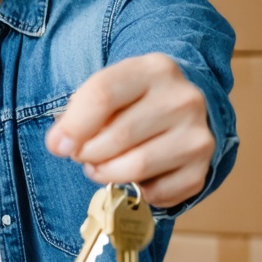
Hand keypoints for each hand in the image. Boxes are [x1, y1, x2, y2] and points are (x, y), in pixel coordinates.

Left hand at [44, 53, 213, 208]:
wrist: (180, 109)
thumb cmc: (132, 100)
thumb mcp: (108, 89)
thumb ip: (79, 112)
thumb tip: (60, 145)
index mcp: (155, 69)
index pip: (103, 94)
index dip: (73, 126)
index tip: (58, 145)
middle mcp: (184, 99)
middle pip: (118, 135)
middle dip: (88, 153)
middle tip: (82, 155)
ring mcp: (198, 135)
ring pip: (137, 166)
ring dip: (107, 173)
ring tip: (100, 166)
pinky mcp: (203, 168)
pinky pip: (157, 192)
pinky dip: (136, 191)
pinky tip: (134, 176)